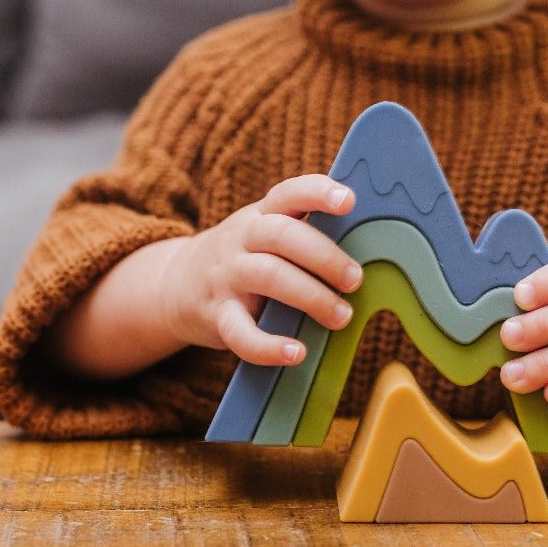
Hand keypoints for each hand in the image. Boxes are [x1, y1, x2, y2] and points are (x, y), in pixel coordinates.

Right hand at [161, 174, 363, 366]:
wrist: (176, 286)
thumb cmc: (243, 259)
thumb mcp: (264, 235)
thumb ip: (303, 234)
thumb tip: (371, 248)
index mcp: (261, 215)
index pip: (288, 193)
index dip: (317, 192)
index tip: (349, 200)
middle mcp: (241, 239)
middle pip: (282, 235)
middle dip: (324, 256)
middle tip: (356, 280)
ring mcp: (226, 276)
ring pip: (268, 277)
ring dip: (311, 297)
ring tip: (341, 317)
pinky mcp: (216, 315)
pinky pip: (240, 332)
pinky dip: (269, 346)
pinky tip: (297, 353)